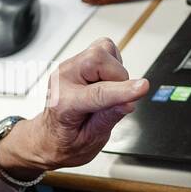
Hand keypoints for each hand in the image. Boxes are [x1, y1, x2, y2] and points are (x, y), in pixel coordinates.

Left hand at [0, 38, 149, 177]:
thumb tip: (130, 101)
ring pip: (102, 50)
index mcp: (63, 104)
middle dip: (119, 78)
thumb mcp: (90, 141)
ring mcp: (69, 67)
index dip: (122, 90)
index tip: (142, 88)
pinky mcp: (77, 61)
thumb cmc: (65, 141)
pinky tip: (104, 82)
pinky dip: (112, 64)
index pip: (98, 93)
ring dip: (115, 71)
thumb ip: (109, 118)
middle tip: (117, 99)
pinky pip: (103, 49)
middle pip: (98, 59)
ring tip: (108, 92)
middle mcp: (64, 80)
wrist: (48, 138)